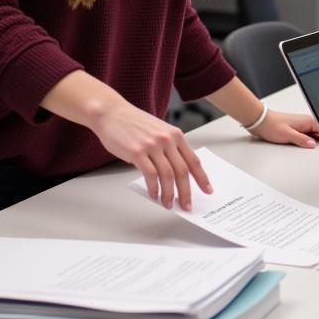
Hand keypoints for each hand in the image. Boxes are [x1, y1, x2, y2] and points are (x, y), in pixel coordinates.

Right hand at [90, 102, 211, 211]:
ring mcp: (152, 145)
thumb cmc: (133, 123)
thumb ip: (169, 149)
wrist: (112, 112)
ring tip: (167, 204)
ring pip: (167, 175)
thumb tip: (175, 175)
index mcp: (176, 135)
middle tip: (186, 205)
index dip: (202, 178)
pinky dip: (153, 188)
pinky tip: (154, 195)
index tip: (207, 190)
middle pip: (182, 171)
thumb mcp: (159, 131)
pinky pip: (150, 174)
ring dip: (168, 194)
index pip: (193, 160)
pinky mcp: (137, 152)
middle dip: (186, 192)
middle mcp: (167, 139)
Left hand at [249, 110, 318, 148]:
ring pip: (315, 136)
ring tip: (313, 148)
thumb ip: (302, 140)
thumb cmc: (271, 125)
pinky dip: (308, 142)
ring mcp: (302, 126)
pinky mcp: (298, 130)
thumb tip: (313, 145)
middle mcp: (306, 122)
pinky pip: (308, 137)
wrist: (260, 122)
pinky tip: (305, 146)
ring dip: (315, 142)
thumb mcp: (287, 134)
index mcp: (307, 121)